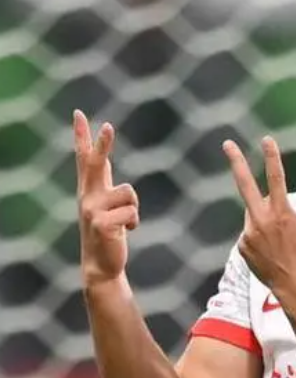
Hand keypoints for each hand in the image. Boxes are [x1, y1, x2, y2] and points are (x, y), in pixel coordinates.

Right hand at [74, 110, 138, 286]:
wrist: (101, 264)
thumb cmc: (108, 229)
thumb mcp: (105, 202)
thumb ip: (104, 180)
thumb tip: (105, 159)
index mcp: (89, 188)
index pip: (84, 157)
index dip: (81, 135)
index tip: (79, 114)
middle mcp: (87, 195)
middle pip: (96, 164)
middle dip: (103, 144)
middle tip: (108, 125)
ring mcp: (91, 210)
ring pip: (129, 193)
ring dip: (133, 208)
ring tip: (123, 222)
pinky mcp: (101, 224)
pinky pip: (132, 213)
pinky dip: (134, 222)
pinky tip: (124, 232)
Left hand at [223, 136, 295, 290]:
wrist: (295, 285)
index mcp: (281, 213)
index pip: (276, 178)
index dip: (272, 157)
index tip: (266, 139)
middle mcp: (261, 220)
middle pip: (245, 185)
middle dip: (237, 162)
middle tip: (227, 143)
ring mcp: (249, 234)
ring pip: (253, 212)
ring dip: (263, 214)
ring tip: (280, 235)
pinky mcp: (243, 246)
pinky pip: (249, 232)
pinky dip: (258, 233)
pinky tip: (271, 246)